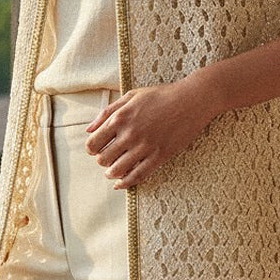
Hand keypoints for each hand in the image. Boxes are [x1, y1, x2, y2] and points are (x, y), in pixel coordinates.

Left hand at [84, 78, 218, 188]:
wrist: (191, 101)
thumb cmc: (161, 95)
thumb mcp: (131, 96)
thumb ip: (107, 112)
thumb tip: (89, 129)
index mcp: (120, 118)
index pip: (93, 143)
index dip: (91, 148)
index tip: (95, 149)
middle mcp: (130, 134)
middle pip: (103, 159)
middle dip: (102, 160)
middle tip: (107, 158)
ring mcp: (145, 147)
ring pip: (117, 170)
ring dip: (111, 173)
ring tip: (113, 171)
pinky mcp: (159, 156)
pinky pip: (138, 176)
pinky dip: (126, 183)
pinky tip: (121, 183)